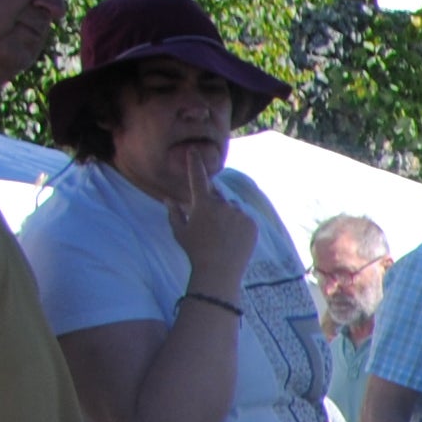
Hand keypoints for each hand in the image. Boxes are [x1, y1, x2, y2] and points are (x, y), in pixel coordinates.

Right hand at [167, 160, 254, 294]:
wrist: (219, 271)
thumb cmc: (195, 251)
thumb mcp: (179, 232)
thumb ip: (174, 213)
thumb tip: (169, 200)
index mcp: (202, 204)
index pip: (197, 178)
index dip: (195, 163)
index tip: (194, 150)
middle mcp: (222, 204)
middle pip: (216, 196)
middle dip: (212, 203)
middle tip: (209, 224)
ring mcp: (239, 214)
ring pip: (232, 207)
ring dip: (227, 214)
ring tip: (222, 235)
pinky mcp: (252, 224)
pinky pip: (245, 218)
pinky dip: (240, 224)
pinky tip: (233, 239)